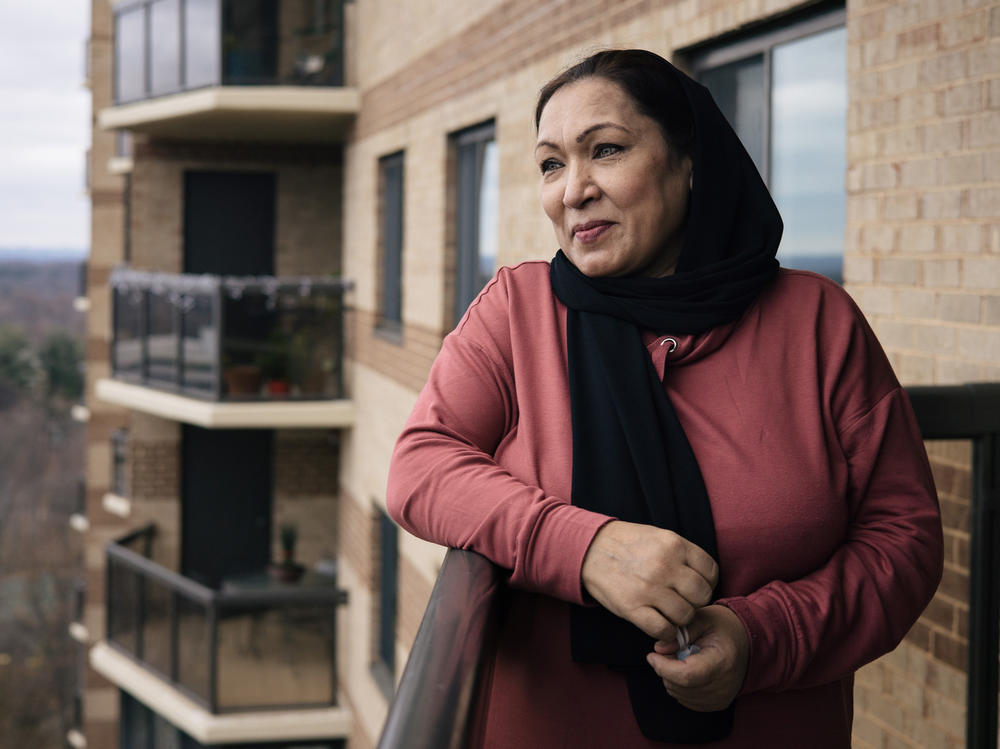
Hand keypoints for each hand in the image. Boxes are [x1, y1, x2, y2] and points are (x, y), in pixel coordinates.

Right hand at [580, 520, 717, 641]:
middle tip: (683, 601)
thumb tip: (703, 578)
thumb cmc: (627, 544)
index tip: (697, 587)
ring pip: (685, 615)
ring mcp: (649, 588)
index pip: (710, 571)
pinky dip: (666, 632)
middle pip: (702, 595)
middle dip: (696, 601)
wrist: (590, 549)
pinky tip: (660, 624)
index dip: (707, 583)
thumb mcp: (658, 536)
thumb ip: (682, 554)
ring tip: (669, 612)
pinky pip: (663, 629)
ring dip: (680, 618)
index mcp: (674, 544)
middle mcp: (665, 565)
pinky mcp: (632, 607)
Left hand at [646, 604, 749, 711]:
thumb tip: (659, 648)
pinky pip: (687, 700)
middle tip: (668, 651)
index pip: (686, 675)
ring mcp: (721, 697)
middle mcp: (724, 684)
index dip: (664, 667)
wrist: (747, 641)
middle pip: (681, 686)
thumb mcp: (702, 618)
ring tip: (680, 658)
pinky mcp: (718, 704)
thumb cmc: (723, 627)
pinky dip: (679, 686)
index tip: (652, 655)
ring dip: (671, 678)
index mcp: (722, 661)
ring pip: (680, 695)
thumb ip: (679, 632)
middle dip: (665, 669)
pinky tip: (686, 670)